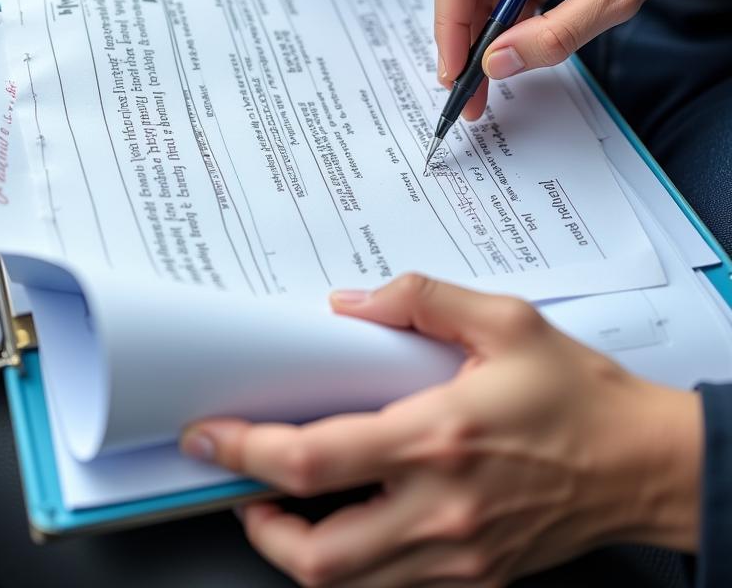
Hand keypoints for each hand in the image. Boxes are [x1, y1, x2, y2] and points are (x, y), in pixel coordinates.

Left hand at [181, 275, 702, 587]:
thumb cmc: (578, 394)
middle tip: (238, 483)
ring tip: (282, 503)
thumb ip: (421, 300)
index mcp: (438, 438)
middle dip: (257, 522)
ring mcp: (457, 554)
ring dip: (298, 547)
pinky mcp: (475, 577)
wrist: (647, 467)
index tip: (212, 435)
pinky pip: (391, 586)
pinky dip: (352, 561)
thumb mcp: (505, 320)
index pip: (314, 460)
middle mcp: (440, 509)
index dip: (249, 450)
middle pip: (315, 552)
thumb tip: (350, 303)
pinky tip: (348, 518)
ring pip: (348, 582)